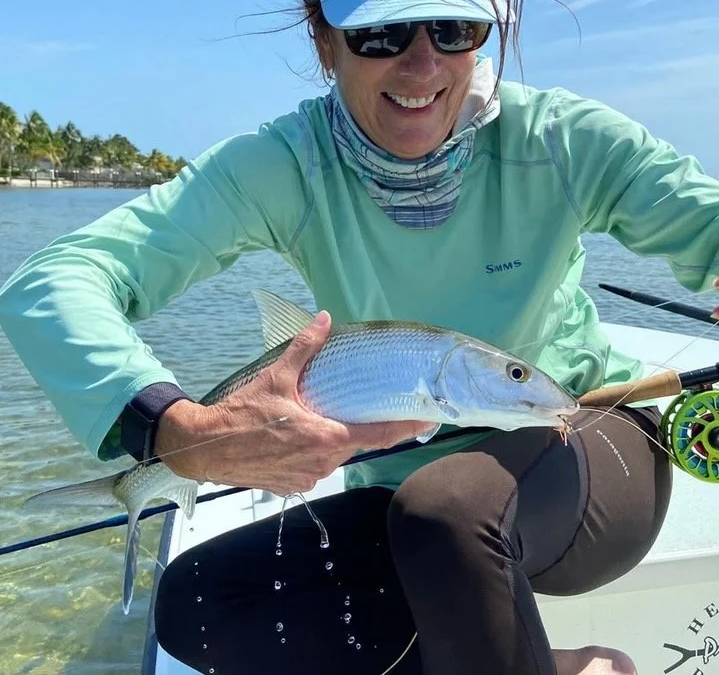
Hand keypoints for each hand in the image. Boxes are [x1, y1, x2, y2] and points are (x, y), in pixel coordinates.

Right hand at [154, 310, 432, 493]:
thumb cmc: (242, 413)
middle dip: (364, 427)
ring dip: (335, 439)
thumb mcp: (276, 377)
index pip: (379, 435)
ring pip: (335, 456)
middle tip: (369, 408)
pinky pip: (315, 467)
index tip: (428, 420)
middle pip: (357, 444)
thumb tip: (325, 318)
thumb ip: (305, 348)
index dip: (406, 428)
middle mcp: (323, 462)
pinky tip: (300, 437)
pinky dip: (315, 452)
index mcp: (326, 438)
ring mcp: (307, 478)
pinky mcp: (292, 486)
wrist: (204, 448)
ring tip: (322, 418)